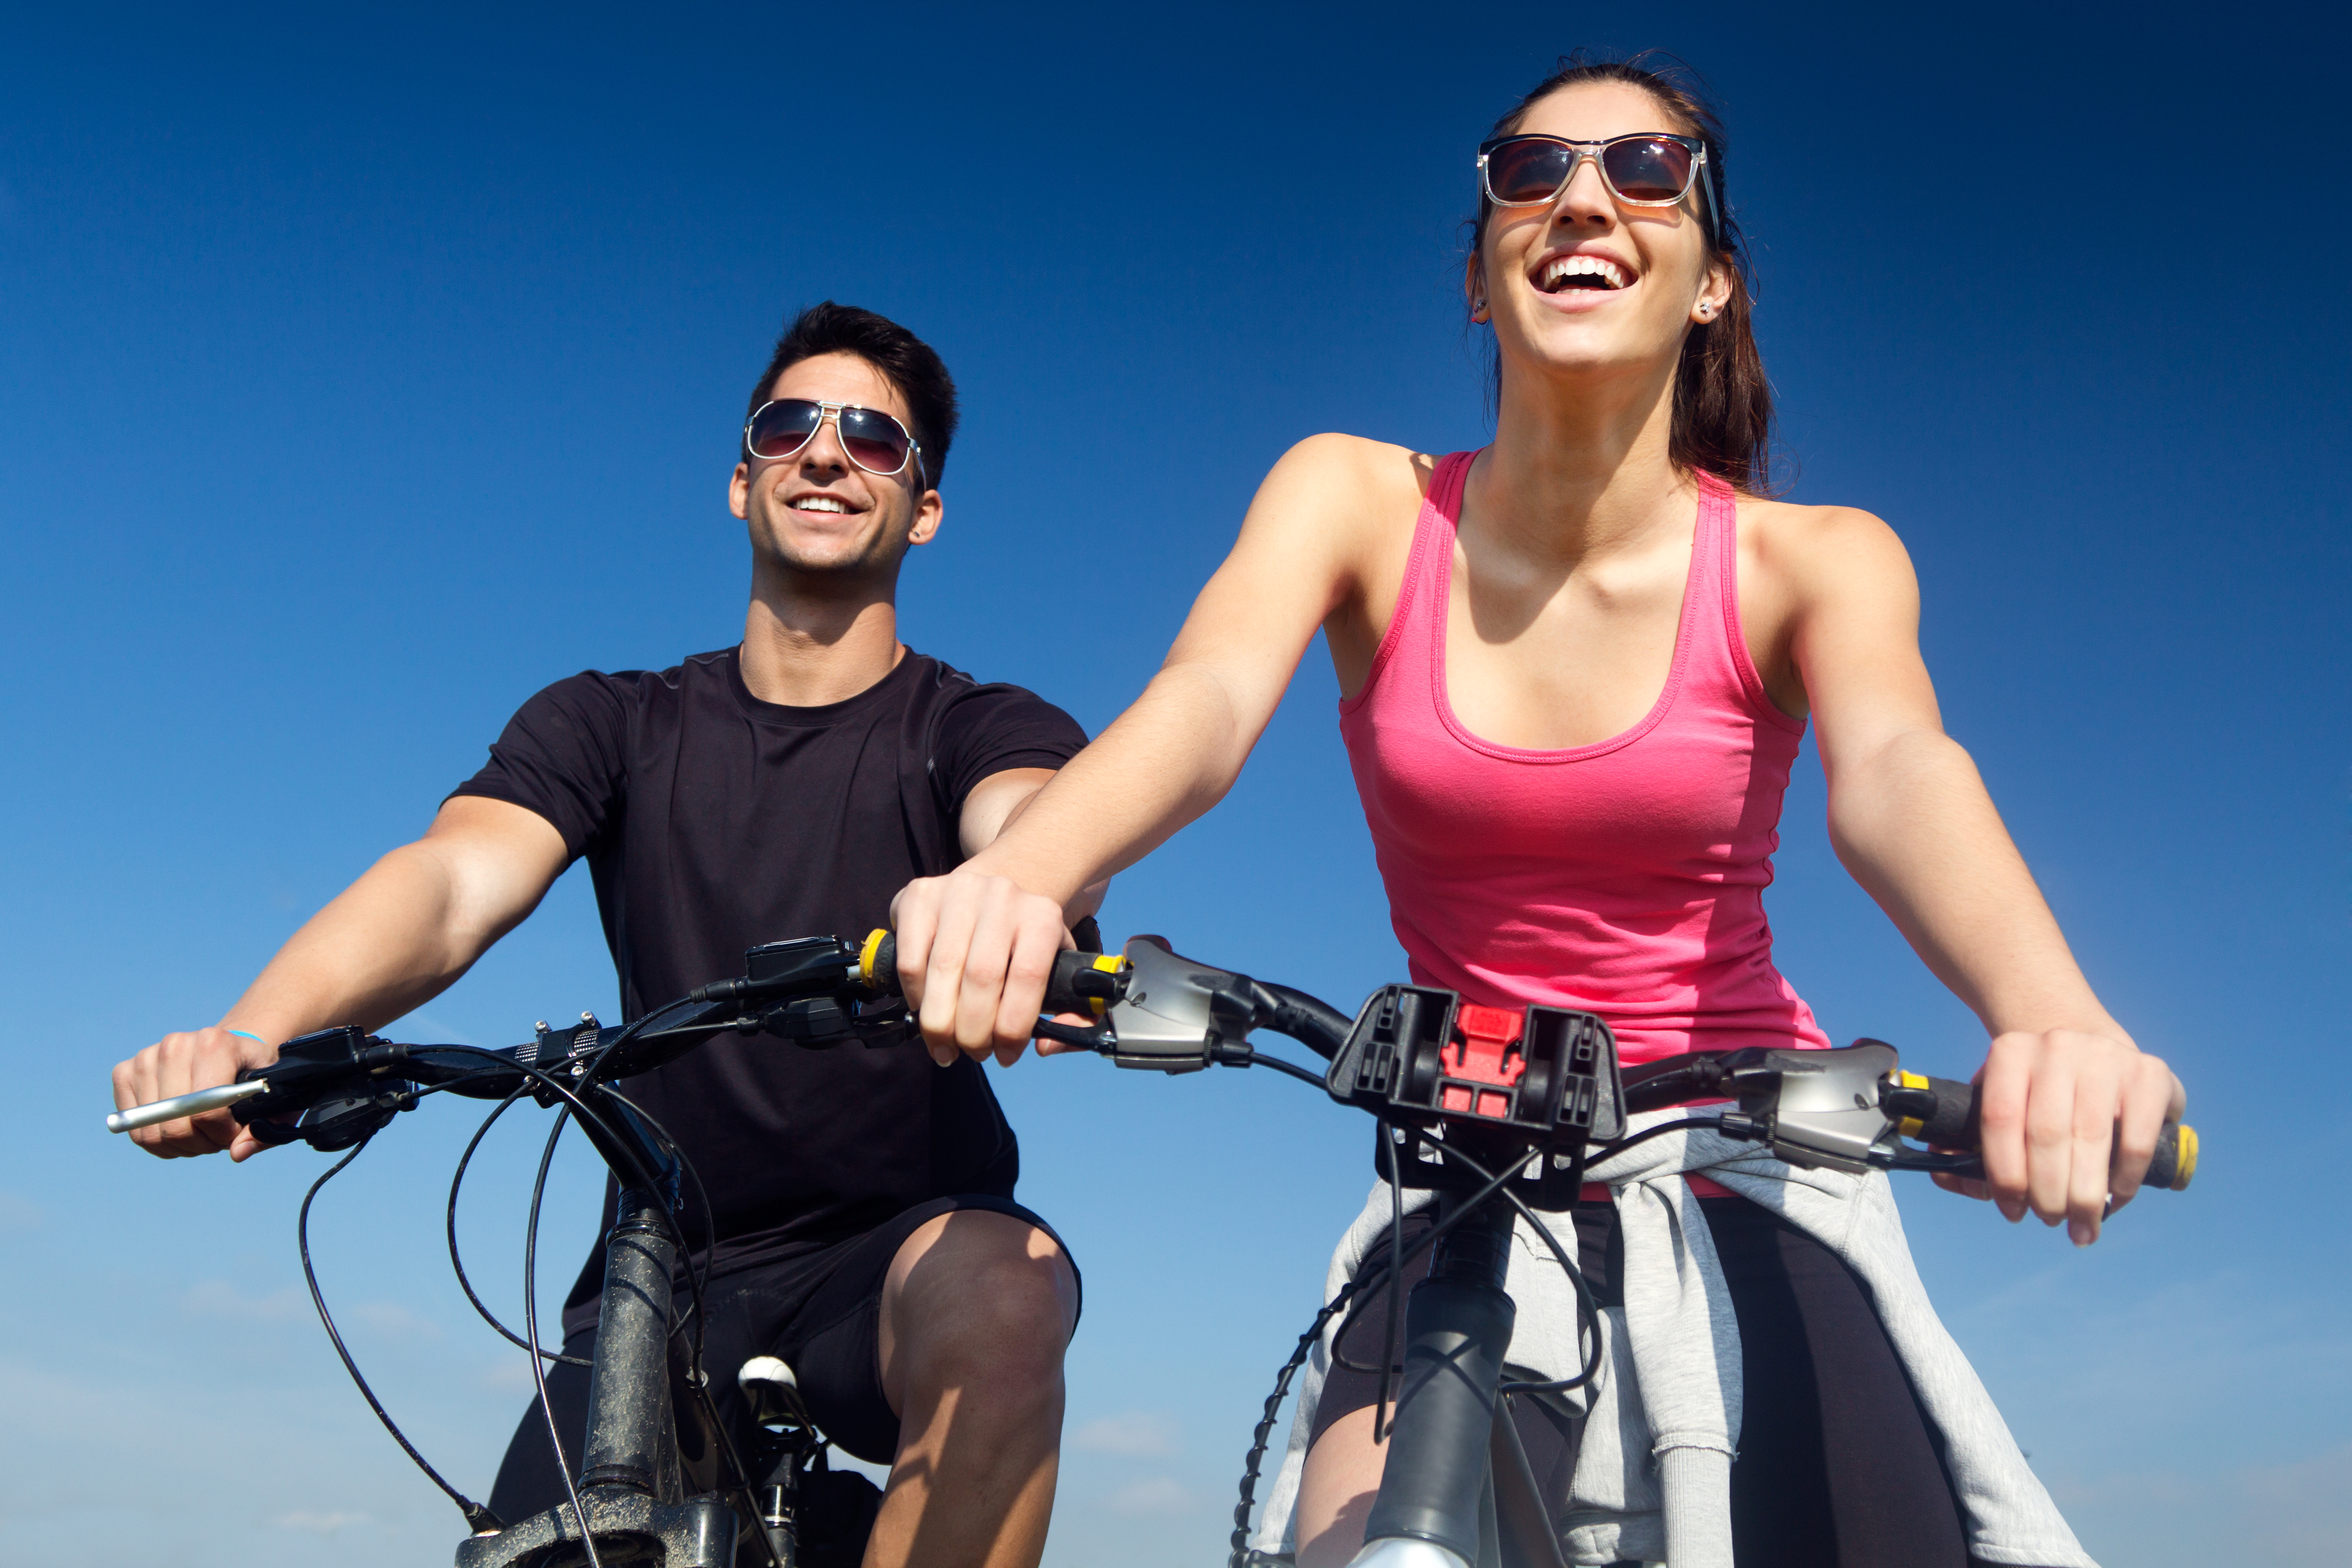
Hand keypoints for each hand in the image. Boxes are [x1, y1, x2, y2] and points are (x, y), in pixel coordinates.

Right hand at [111, 1025, 279, 1161]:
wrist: (226, 1048)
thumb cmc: (251, 1076)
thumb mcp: (272, 1097)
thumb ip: (266, 1128)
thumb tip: (238, 1153)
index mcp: (215, 1043)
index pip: (207, 1111)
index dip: (222, 1135)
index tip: (233, 1132)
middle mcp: (175, 1045)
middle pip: (176, 1125)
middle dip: (200, 1143)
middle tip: (215, 1137)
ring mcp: (146, 1057)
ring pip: (151, 1131)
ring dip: (178, 1144)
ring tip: (198, 1131)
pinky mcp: (124, 1072)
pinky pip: (132, 1128)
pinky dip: (155, 1140)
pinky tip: (177, 1127)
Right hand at [891, 868, 1073, 1067]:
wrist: (988, 896)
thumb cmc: (1021, 946)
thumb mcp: (1057, 969)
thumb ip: (1072, 1012)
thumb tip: (1046, 1045)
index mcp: (1042, 915)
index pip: (1028, 976)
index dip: (1013, 1026)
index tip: (1006, 1056)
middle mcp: (1001, 896)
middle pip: (982, 977)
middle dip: (974, 1031)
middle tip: (974, 1053)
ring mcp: (958, 892)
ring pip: (943, 971)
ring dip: (940, 1023)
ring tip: (945, 1046)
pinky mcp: (920, 897)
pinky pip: (910, 960)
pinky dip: (915, 997)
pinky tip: (925, 1012)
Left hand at [1932, 1027, 2183, 1244]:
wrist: (2095, 1050)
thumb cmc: (2040, 1094)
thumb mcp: (2002, 1104)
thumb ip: (1967, 1143)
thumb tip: (1945, 1173)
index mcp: (2010, 1052)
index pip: (1999, 1120)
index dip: (2004, 1175)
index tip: (2012, 1211)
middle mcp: (2056, 1047)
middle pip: (2046, 1135)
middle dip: (2046, 1193)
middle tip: (2049, 1220)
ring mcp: (2105, 1056)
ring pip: (2091, 1141)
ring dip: (2084, 1197)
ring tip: (2081, 1227)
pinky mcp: (2149, 1074)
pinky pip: (2135, 1140)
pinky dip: (2123, 1181)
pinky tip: (2114, 1200)